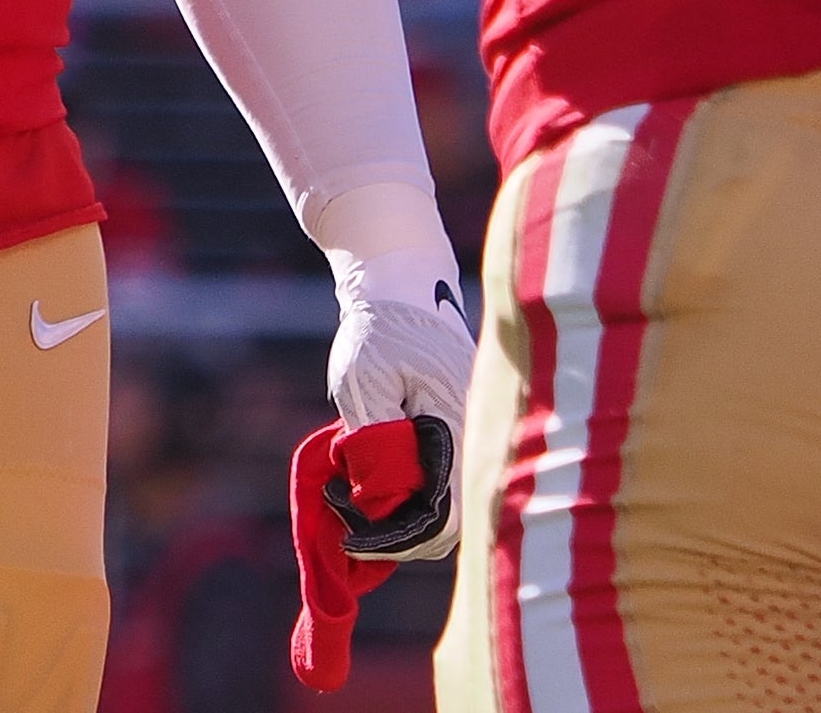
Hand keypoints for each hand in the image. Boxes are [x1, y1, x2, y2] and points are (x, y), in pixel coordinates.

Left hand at [323, 244, 473, 557]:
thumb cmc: (380, 329)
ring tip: (350, 494)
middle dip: (397, 534)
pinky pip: (439, 481)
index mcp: (457, 426)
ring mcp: (468, 435)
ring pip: (444, 505)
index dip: (396, 538)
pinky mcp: (455, 432)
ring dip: (399, 514)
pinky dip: (406, 493)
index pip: (440, 515)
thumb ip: (375, 442)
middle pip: (449, 523)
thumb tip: (379, 499)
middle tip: (347, 517)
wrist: (402, 282)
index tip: (352, 537)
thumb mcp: (364, 381)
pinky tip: (367, 476)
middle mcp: (474, 438)